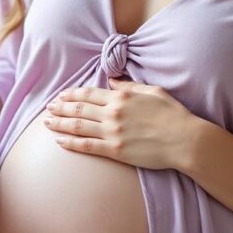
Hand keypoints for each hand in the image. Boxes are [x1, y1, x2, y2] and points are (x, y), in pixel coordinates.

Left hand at [43, 77, 199, 169]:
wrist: (185, 140)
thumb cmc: (173, 115)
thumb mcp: (152, 91)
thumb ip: (129, 86)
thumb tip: (112, 82)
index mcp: (121, 97)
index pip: (89, 94)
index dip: (72, 94)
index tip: (61, 95)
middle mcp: (113, 113)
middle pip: (79, 109)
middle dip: (60, 107)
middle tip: (48, 107)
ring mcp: (113, 132)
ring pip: (78, 126)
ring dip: (60, 124)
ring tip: (47, 122)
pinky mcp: (116, 151)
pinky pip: (87, 146)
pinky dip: (71, 143)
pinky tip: (59, 141)